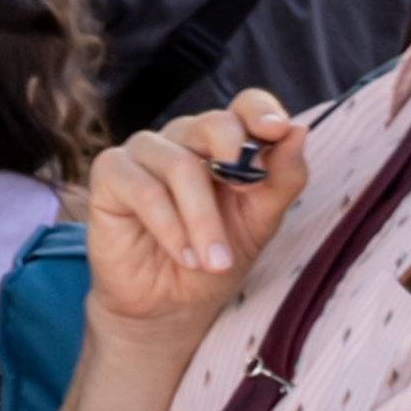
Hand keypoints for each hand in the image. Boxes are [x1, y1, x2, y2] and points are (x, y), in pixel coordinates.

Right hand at [78, 91, 310, 332]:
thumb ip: (282, 178)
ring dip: (202, 219)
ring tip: (213, 262)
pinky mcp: (110, 175)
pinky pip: (143, 189)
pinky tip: (184, 256)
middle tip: (248, 200)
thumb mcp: (260, 222)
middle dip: (236, 170)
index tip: (276, 131)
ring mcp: (144, 152)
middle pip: (213, 125)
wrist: (169, 305)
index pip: (244, 105)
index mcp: (225, 143)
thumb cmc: (215, 259)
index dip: (260, 111)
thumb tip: (300, 132)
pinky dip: (169, 226)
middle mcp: (184, 138)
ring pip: (179, 165)